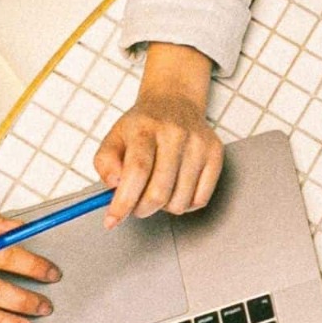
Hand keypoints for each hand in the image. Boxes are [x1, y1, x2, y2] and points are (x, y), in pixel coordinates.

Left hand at [94, 43, 221, 229]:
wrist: (175, 102)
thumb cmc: (142, 127)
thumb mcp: (114, 138)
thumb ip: (105, 163)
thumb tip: (114, 186)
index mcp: (145, 128)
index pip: (137, 171)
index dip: (124, 201)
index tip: (112, 220)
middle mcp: (176, 134)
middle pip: (159, 192)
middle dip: (141, 209)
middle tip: (134, 206)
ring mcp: (199, 145)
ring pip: (180, 202)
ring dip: (163, 207)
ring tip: (157, 190)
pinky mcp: (216, 155)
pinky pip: (200, 200)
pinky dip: (184, 203)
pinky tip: (175, 190)